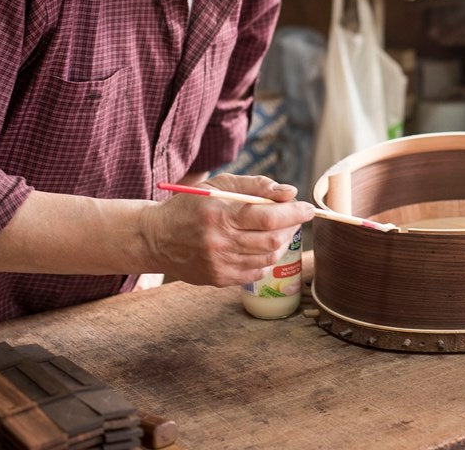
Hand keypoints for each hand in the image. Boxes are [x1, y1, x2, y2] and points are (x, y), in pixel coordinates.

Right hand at [140, 173, 313, 286]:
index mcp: (220, 214)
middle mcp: (219, 242)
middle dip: (291, 228)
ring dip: (281, 243)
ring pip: (268, 257)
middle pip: (273, 240)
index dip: (295, 213)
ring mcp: (219, 264)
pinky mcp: (218, 279)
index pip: (270, 217)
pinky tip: (258, 246)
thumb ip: (255, 186)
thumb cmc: (191, 206)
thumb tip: (289, 192)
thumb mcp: (219, 186)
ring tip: (276, 230)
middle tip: (293, 218)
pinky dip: (265, 258)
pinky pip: (255, 271)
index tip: (309, 208)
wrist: (156, 238)